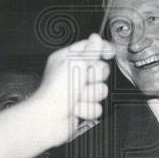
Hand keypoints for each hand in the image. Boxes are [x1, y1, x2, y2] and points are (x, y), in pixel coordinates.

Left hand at [32, 34, 113, 148]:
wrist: (49, 119)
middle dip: (94, 77)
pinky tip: (76, 109)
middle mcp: (73, 74)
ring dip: (90, 95)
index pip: (91, 48)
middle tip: (83, 80)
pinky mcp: (82, 108)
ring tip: (77, 97)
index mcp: (68, 59)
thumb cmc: (55, 91)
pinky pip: (97, 107)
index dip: (102, 50)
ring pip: (101, 90)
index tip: (109, 53)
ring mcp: (78, 92)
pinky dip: (87, 109)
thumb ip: (90, 50)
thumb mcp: (74, 63)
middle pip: (100, 70)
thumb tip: (97, 38)